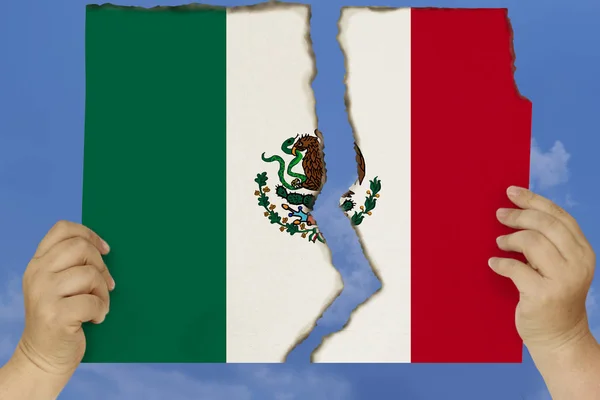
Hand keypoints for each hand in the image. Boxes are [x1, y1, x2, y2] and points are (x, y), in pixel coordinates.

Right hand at [16, 220, 113, 376]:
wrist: (43, 358)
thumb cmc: (60, 318)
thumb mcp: (56, 286)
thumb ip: (69, 264)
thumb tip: (103, 248)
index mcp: (38, 263)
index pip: (63, 230)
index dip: (89, 234)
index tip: (105, 250)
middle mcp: (37, 275)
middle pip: (81, 248)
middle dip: (101, 266)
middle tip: (105, 285)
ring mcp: (43, 294)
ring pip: (90, 274)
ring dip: (103, 292)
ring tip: (98, 306)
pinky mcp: (55, 315)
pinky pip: (93, 301)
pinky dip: (101, 310)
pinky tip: (95, 318)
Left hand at [489, 186, 595, 351]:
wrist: (559, 337)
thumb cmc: (552, 296)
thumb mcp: (559, 266)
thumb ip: (548, 243)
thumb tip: (516, 211)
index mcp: (583, 251)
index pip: (559, 216)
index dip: (534, 200)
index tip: (511, 192)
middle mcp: (578, 263)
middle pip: (545, 224)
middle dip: (519, 215)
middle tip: (500, 214)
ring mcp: (563, 280)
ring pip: (532, 242)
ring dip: (510, 239)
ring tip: (499, 243)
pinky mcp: (543, 295)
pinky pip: (515, 269)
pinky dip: (500, 264)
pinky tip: (494, 264)